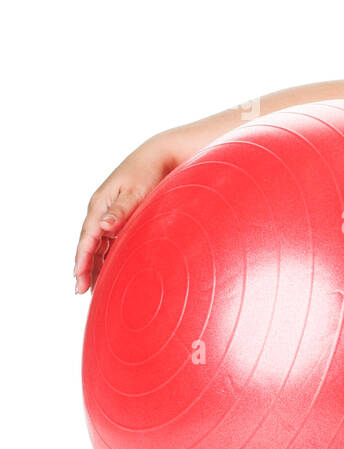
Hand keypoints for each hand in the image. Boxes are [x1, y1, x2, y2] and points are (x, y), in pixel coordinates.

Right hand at [74, 137, 174, 294]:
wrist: (159, 157)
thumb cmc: (148, 172)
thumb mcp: (136, 191)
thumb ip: (121, 210)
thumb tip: (103, 227)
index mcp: (100, 205)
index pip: (87, 238)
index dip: (82, 260)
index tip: (79, 279)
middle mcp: (102, 211)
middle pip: (89, 244)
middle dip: (85, 267)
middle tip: (82, 291)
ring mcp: (111, 214)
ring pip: (99, 244)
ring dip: (95, 264)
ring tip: (94, 286)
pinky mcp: (122, 216)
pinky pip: (111, 240)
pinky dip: (108, 255)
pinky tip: (111, 269)